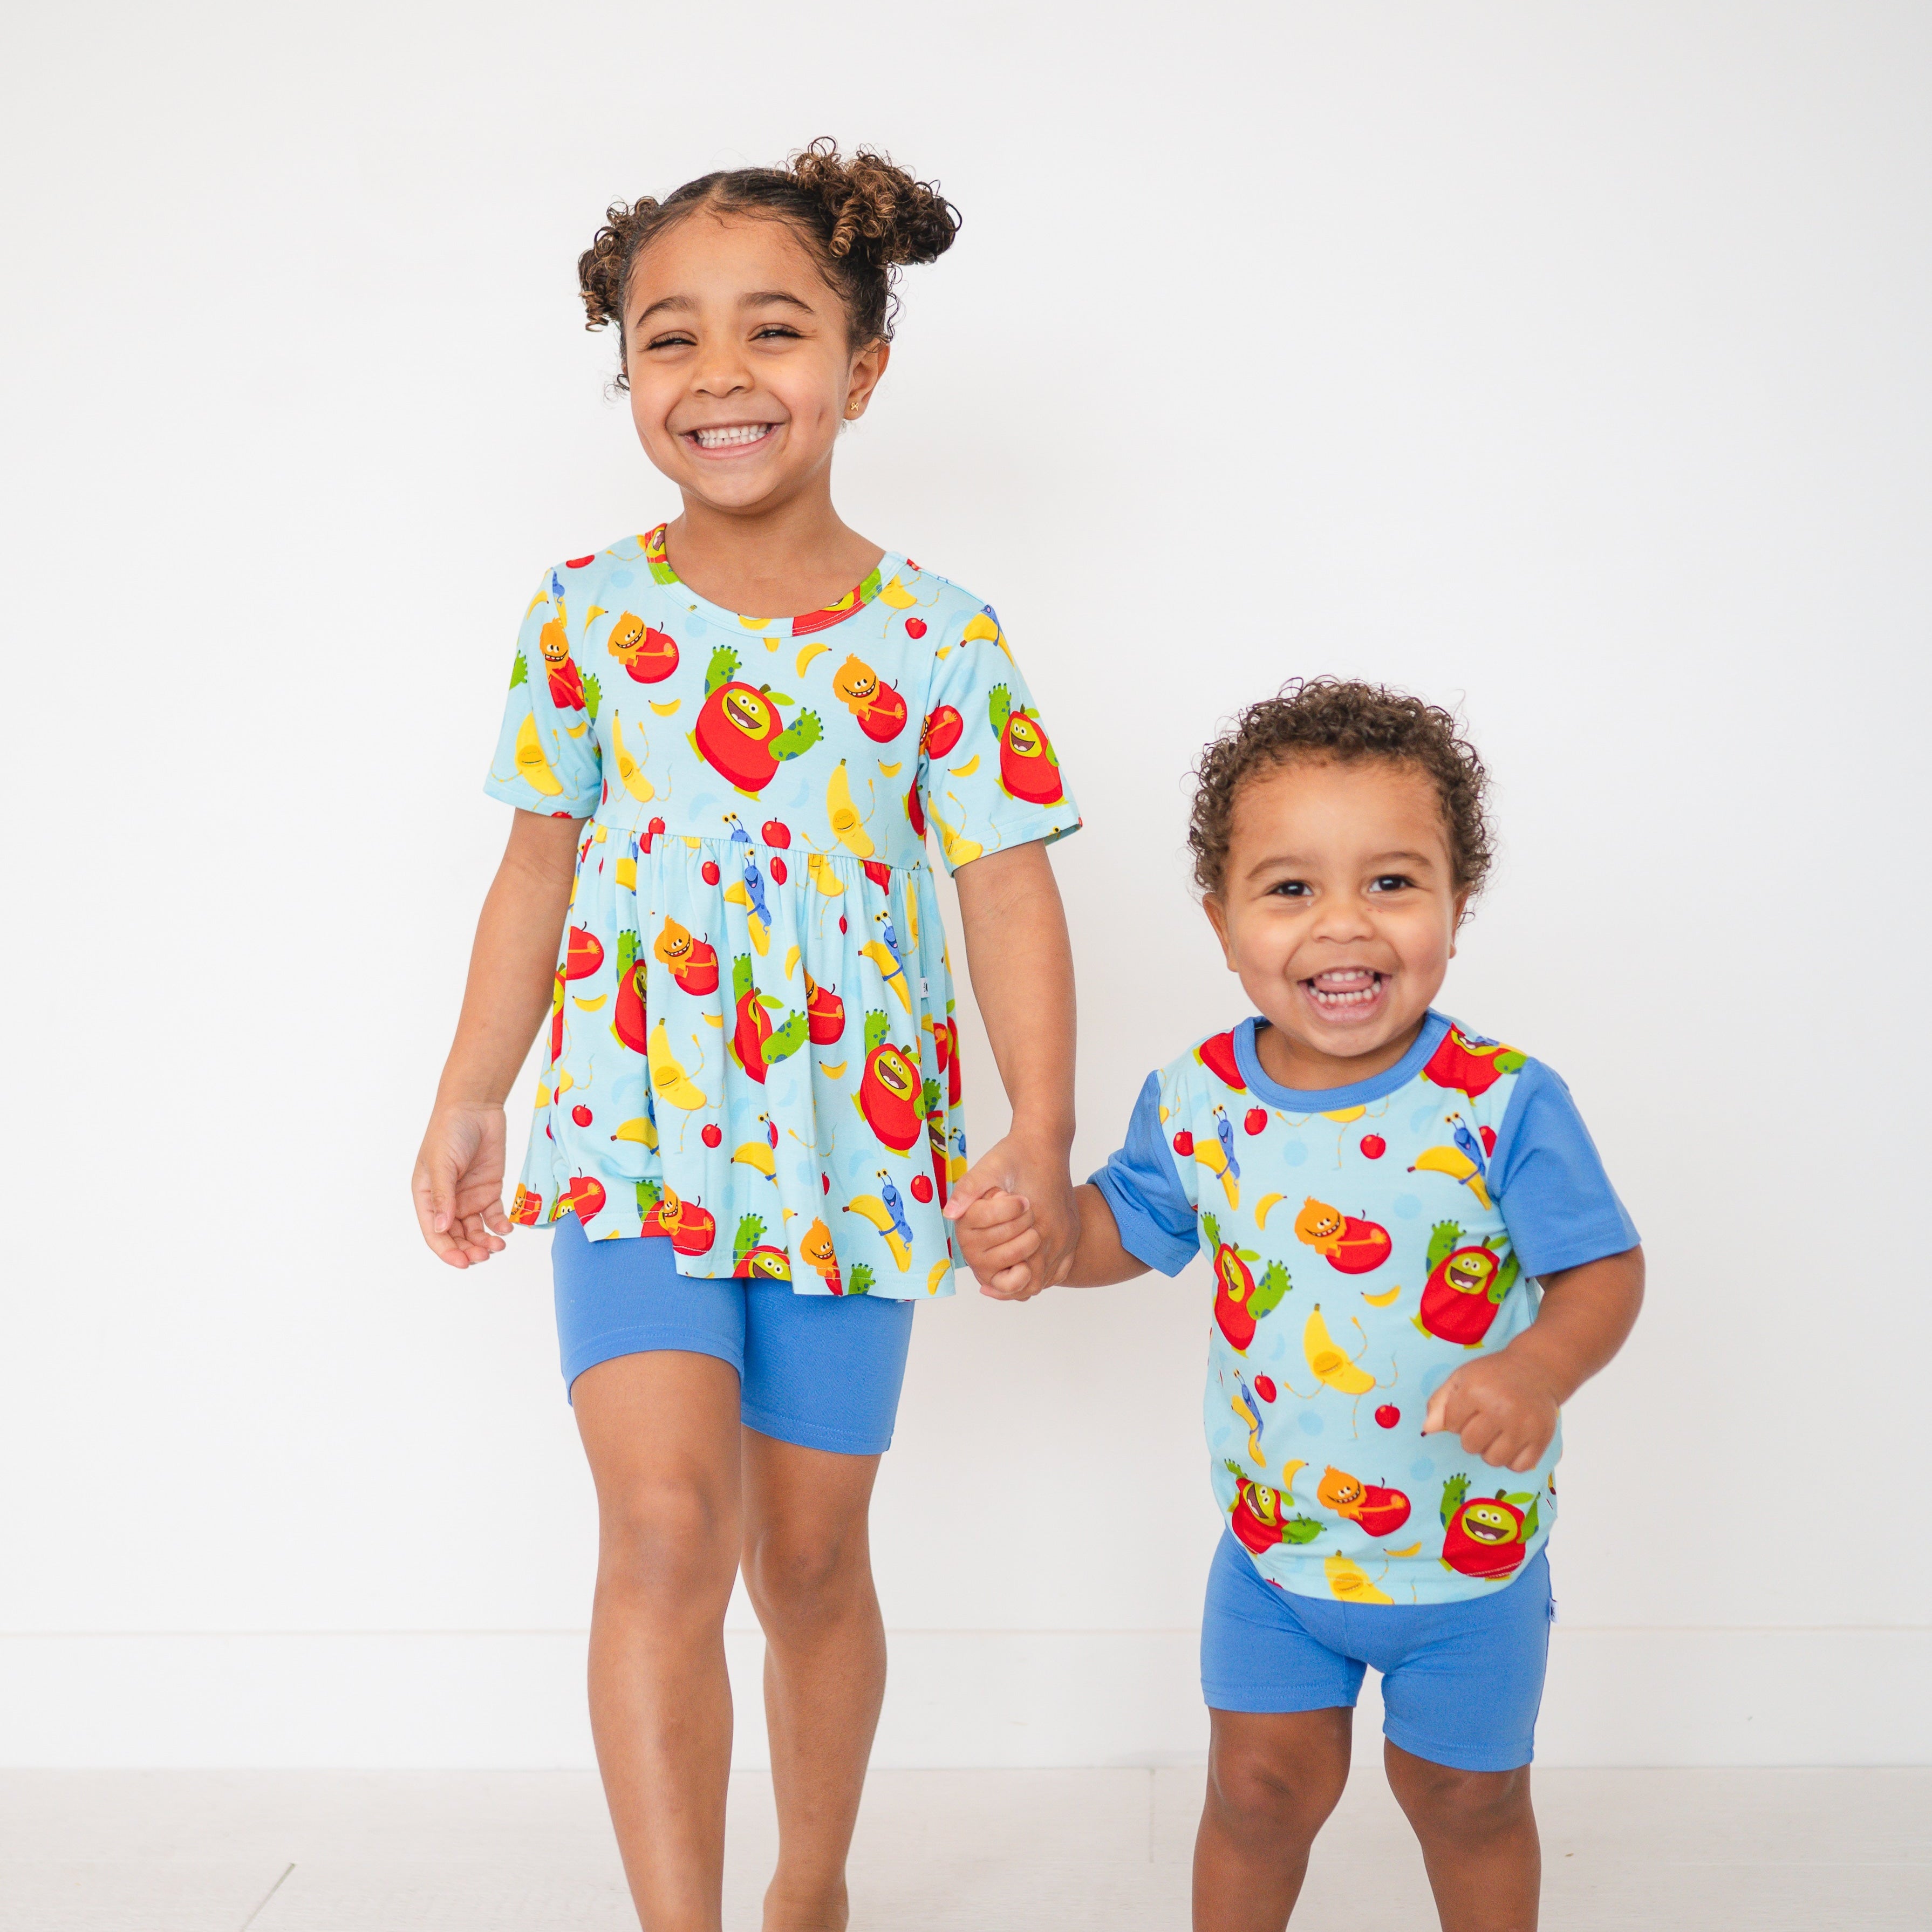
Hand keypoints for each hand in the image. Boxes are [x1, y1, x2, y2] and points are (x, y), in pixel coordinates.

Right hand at [412, 1100, 511, 1267]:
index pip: (434, 1233)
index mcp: (428, 1197)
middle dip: (469, 1249)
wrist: (476, 1108)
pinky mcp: (489, 1190)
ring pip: (476, 1230)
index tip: (462, 1262)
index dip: (446, 1251)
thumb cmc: (449, 1132)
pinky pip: (494, 1215)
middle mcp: (448, 1201)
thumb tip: (442, 1227)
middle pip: (456, 1236)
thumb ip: (443, 1196)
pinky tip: (506, 1229)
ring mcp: (469, 1197)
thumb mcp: (441, 1164)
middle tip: (485, 1255)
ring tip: (498, 1246)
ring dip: (485, 1241)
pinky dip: (500, 1225)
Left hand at [944, 1129, 1077, 1299]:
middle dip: (1013, 1283)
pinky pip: (1062, 1265)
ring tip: (1004, 1276)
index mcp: (1039, 1222)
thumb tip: (950, 1214)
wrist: (1045, 1140)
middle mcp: (1058, 1233)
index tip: (985, 1287)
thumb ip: (969, 1191)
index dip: (1002, 1285)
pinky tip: (1025, 1266)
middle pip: (1037, 1280)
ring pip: (1050, 1275)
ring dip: (1028, 1279)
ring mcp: (1068, 1233)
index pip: (1023, 1274)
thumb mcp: (988, 1168)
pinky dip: (1045, 1272)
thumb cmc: (1015, 1155)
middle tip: (991, 1284)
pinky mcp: (1072, 1228)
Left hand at [1423, 1349, 1560, 1471]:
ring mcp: (1523, 1426)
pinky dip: (1513, 1460)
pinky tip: (1513, 1442)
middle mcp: (1500, 1409)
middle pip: (1471, 1445)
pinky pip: (1518, 1467)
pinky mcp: (1542, 1438)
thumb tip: (1427, 1430)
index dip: (1456, 1419)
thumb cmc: (1493, 1375)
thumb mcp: (1461, 1378)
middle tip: (1483, 1423)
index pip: (1452, 1425)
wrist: (1535, 1369)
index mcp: (1476, 1391)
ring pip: (1494, 1460)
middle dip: (1471, 1437)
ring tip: (1497, 1434)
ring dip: (1491, 1451)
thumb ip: (1440, 1402)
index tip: (1468, 1409)